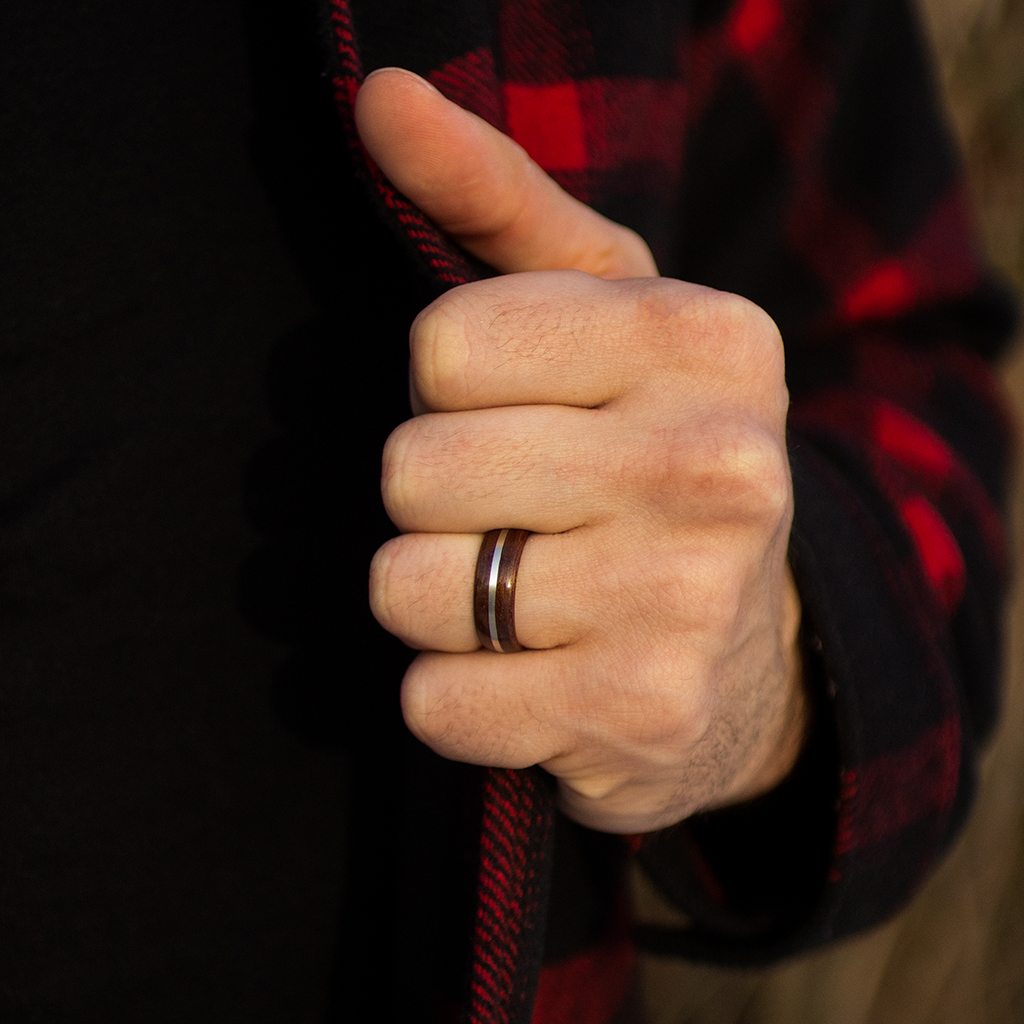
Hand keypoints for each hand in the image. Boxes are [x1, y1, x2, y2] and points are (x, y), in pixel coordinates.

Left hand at [357, 68, 805, 834]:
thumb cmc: (646, 456)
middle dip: (435, 499)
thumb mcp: (601, 315)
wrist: (745, 651)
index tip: (521, 416)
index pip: (442, 343)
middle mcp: (719, 468)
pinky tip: (533, 676)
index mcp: (707, 341)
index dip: (449, 390)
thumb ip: (492, 197)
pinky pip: (436, 704)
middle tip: (520, 516)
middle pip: (414, 467)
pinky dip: (455, 697)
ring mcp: (685, 602)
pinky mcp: (640, 714)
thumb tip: (379, 96)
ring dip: (436, 599)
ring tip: (524, 597)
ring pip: (408, 589)